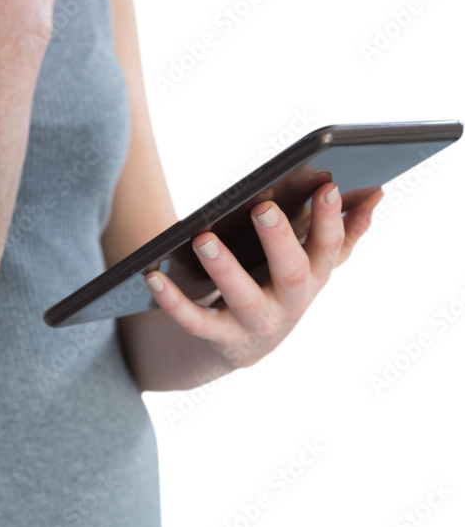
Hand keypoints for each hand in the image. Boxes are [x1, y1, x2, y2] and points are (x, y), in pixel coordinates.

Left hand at [143, 181, 384, 368]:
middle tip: (264, 207)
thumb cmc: (279, 281)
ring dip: (224, 268)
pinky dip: (173, 302)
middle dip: (280, 239)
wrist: (246, 341)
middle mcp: (292, 302)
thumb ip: (343, 229)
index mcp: (315, 275)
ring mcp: (257, 323)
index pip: (329, 246)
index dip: (331, 219)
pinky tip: (152, 276)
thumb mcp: (311, 259)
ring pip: (243, 298)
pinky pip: (196, 321)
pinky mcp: (221, 338)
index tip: (328, 185)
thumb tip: (375, 193)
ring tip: (202, 238)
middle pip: (291, 271)